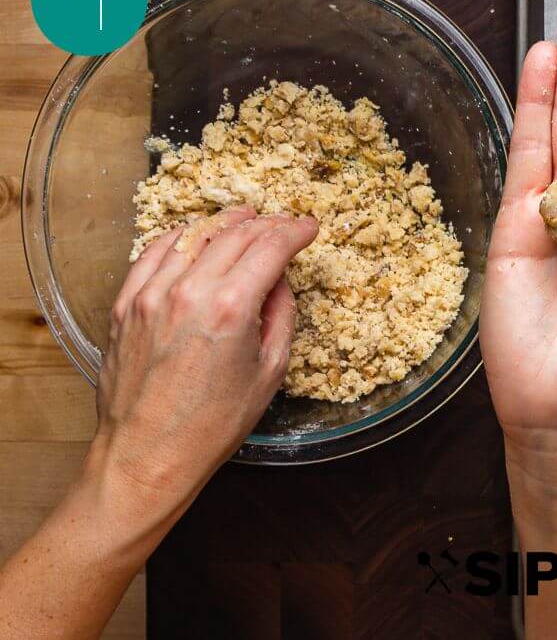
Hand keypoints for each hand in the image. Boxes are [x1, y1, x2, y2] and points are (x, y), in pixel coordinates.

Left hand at [86, 207, 316, 526]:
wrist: (145, 459)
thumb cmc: (210, 427)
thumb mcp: (269, 372)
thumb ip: (281, 315)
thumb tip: (278, 281)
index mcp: (231, 308)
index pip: (271, 247)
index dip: (295, 231)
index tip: (307, 228)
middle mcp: (189, 292)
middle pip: (235, 234)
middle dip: (265, 224)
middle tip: (282, 225)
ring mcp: (151, 296)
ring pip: (193, 236)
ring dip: (224, 223)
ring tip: (243, 219)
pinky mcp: (125, 306)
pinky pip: (153, 254)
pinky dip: (178, 238)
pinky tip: (192, 236)